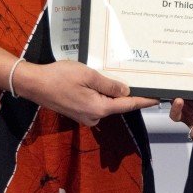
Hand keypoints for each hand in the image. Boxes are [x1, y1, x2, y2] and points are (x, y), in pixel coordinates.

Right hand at [15, 60, 157, 125]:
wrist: (35, 84)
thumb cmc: (60, 77)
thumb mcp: (88, 75)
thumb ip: (109, 85)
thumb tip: (126, 90)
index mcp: (99, 108)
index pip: (128, 104)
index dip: (144, 100)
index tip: (158, 99)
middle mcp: (94, 117)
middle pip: (117, 105)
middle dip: (127, 93)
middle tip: (139, 80)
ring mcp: (85, 117)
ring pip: (105, 104)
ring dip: (112, 93)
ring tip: (116, 77)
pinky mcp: (78, 113)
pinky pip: (96, 104)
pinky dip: (101, 95)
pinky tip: (99, 83)